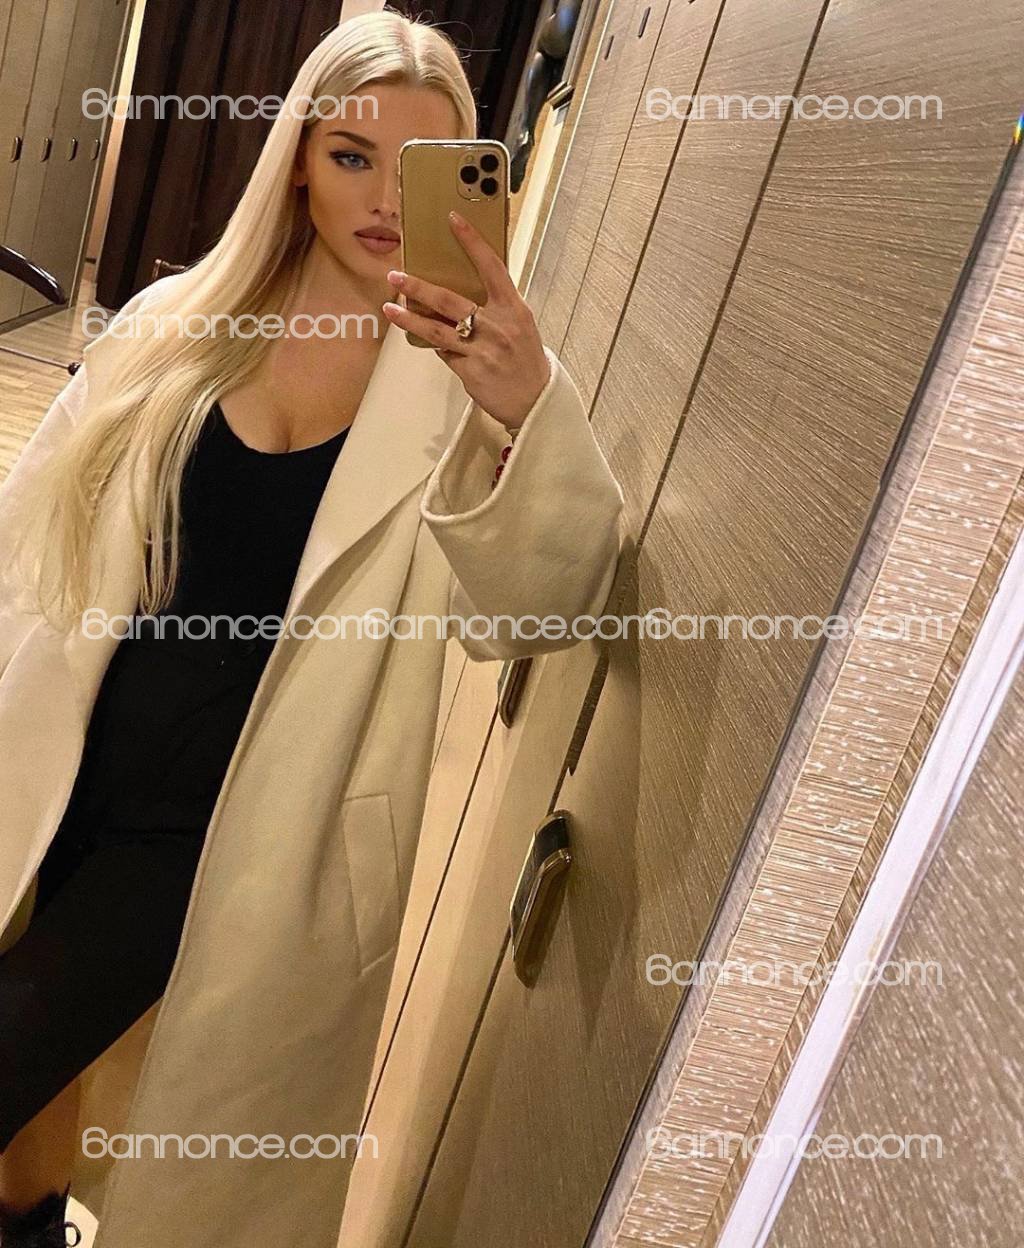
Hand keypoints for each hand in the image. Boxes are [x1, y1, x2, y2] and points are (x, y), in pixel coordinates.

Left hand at [381, 211, 550, 432]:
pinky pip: (445, 354)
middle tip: (396, 276)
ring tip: (390, 309)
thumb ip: (495, 308)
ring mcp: (483, 350)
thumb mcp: (519, 326)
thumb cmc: (526, 359)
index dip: (472, 242)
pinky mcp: (470, 371)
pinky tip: (429, 342)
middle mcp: (498, 327)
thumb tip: (458, 296)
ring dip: (410, 318)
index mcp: (513, 309)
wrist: (535, 400)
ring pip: (437, 330)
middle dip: (418, 287)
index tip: (454, 220)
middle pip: (449, 301)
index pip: (491, 267)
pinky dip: (437, 347)